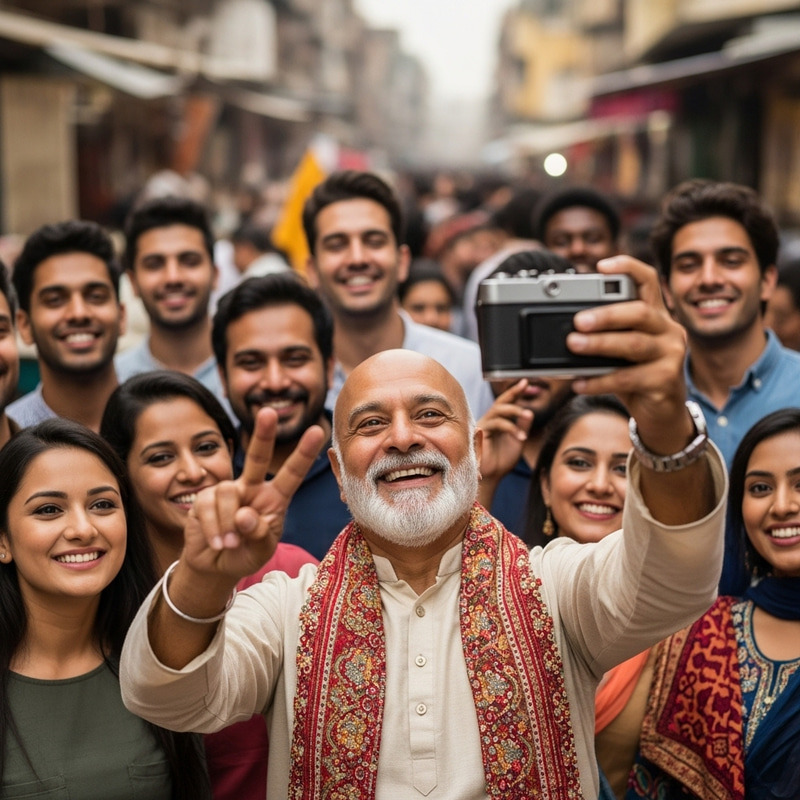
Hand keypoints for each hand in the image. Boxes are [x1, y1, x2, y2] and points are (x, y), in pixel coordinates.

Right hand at [182, 406, 325, 581]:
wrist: (216, 565)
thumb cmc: (246, 554)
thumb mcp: (261, 550)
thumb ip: (258, 534)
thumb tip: (243, 515)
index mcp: (275, 498)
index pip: (292, 473)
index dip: (304, 453)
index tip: (318, 431)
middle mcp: (252, 487)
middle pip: (258, 456)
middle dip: (263, 434)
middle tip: (268, 412)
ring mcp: (228, 490)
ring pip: (228, 492)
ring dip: (229, 523)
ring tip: (231, 543)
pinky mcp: (204, 498)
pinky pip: (208, 506)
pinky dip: (214, 529)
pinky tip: (217, 542)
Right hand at [477, 379, 532, 483]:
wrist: (492, 477)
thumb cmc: (502, 461)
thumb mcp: (517, 441)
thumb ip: (522, 426)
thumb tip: (529, 412)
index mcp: (499, 421)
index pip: (507, 403)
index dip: (516, 392)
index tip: (526, 382)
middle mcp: (490, 420)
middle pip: (501, 401)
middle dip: (513, 392)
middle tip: (526, 386)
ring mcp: (484, 425)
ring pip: (499, 410)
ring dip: (515, 411)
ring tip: (527, 416)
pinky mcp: (481, 432)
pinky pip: (497, 423)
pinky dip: (511, 427)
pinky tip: (521, 436)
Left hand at [565, 256, 692, 453]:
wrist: (661, 413)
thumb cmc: (634, 375)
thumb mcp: (619, 351)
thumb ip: (602, 337)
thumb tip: (563, 332)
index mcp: (656, 315)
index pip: (647, 280)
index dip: (627, 268)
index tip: (602, 265)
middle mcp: (668, 329)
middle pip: (639, 312)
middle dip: (606, 314)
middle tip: (578, 321)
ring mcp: (671, 355)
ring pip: (634, 344)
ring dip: (600, 344)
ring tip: (573, 345)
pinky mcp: (666, 380)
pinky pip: (628, 378)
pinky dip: (600, 381)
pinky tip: (579, 383)